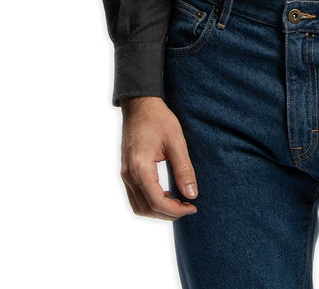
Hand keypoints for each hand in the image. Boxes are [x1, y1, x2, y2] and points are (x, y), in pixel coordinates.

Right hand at [120, 96, 197, 220]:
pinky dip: (150, 202)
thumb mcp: (176, 141)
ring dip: (158, 211)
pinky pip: (135, 196)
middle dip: (168, 214)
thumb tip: (192, 194)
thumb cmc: (158, 119)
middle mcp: (129, 174)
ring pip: (138, 206)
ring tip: (178, 203)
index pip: (156, 201)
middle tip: (188, 207)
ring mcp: (125, 173)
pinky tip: (166, 195)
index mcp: (140, 167)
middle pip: (146, 209)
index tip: (192, 207)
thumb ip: (184, 169)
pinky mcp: (126, 171)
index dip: (176, 210)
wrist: (140, 104)